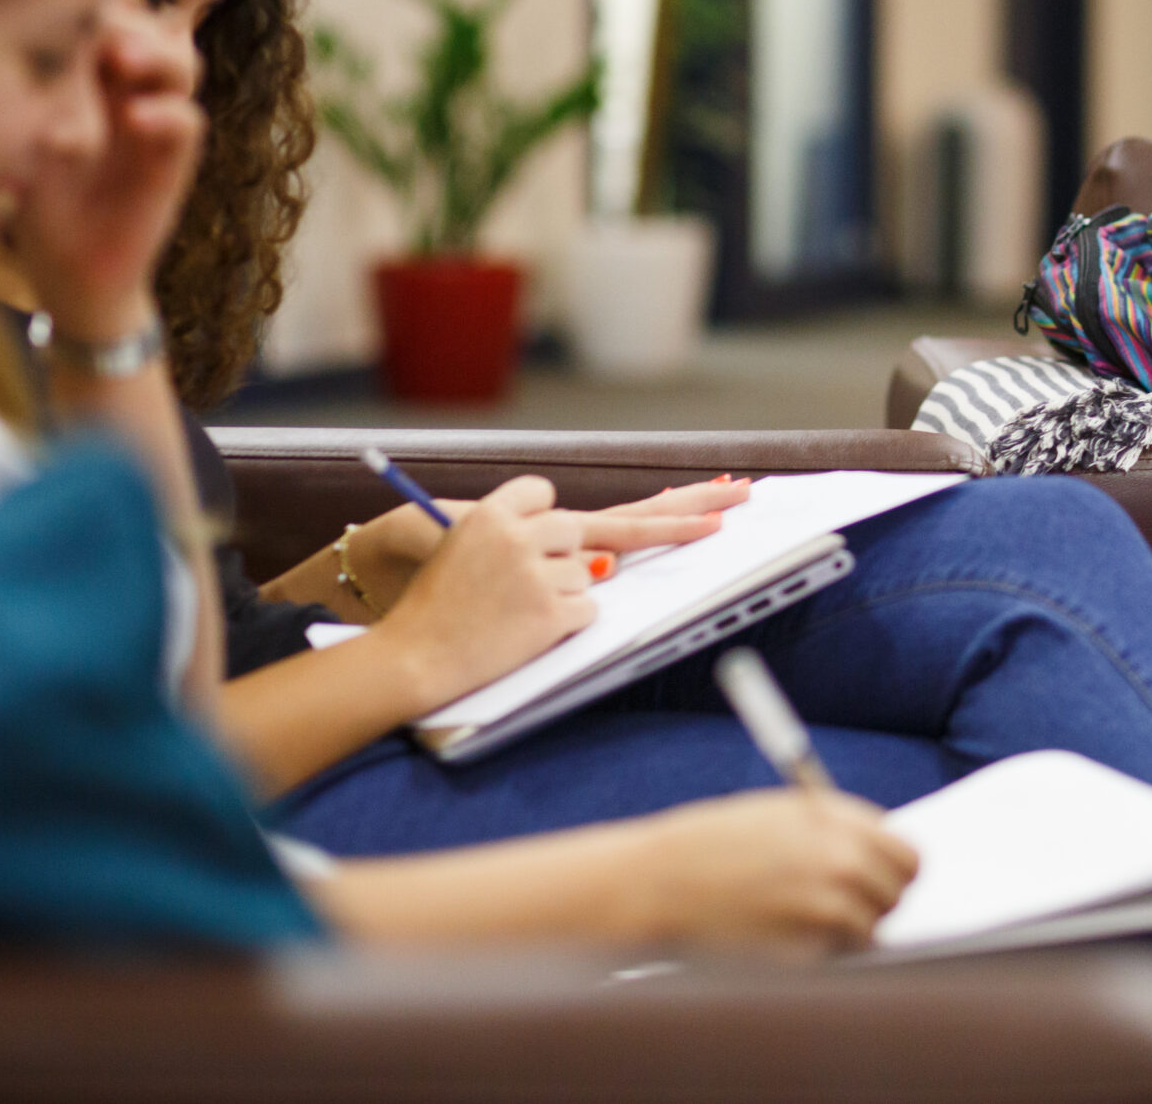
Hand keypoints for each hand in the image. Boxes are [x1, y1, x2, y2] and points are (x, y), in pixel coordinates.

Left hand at [9, 10, 202, 338]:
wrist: (74, 277)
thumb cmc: (43, 216)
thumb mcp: (33, 164)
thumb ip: (50, 126)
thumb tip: (58, 115)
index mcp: (86, 86)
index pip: (103, 29)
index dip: (99, 13)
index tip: (75, 11)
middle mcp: (126, 96)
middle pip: (150, 34)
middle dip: (132, 26)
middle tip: (105, 36)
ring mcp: (155, 125)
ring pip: (180, 66)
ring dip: (158, 55)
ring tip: (125, 59)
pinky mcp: (174, 159)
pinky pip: (188, 122)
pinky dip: (168, 114)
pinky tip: (138, 120)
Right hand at [355, 475, 749, 609]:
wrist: (412, 657)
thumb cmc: (436, 610)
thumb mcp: (468, 556)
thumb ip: (527, 544)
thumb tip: (609, 560)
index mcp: (493, 515)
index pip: (547, 497)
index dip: (558, 518)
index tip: (647, 495)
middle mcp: (521, 535)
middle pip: (610, 523)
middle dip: (683, 510)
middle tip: (739, 494)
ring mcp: (538, 574)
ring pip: (592, 576)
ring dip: (563, 596)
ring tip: (510, 616)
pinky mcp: (552, 613)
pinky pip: (587, 612)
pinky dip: (564, 626)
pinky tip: (523, 634)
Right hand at [622, 789, 919, 950]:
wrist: (660, 882)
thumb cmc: (711, 844)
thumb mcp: (781, 812)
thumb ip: (836, 827)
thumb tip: (879, 853)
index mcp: (837, 821)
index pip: (907, 854)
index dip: (898, 869)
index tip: (886, 877)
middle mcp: (841, 861)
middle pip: (897, 893)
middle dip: (877, 898)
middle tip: (846, 901)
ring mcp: (827, 908)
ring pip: (872, 928)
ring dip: (851, 926)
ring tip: (806, 916)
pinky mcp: (808, 949)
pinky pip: (839, 954)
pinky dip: (824, 950)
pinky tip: (788, 933)